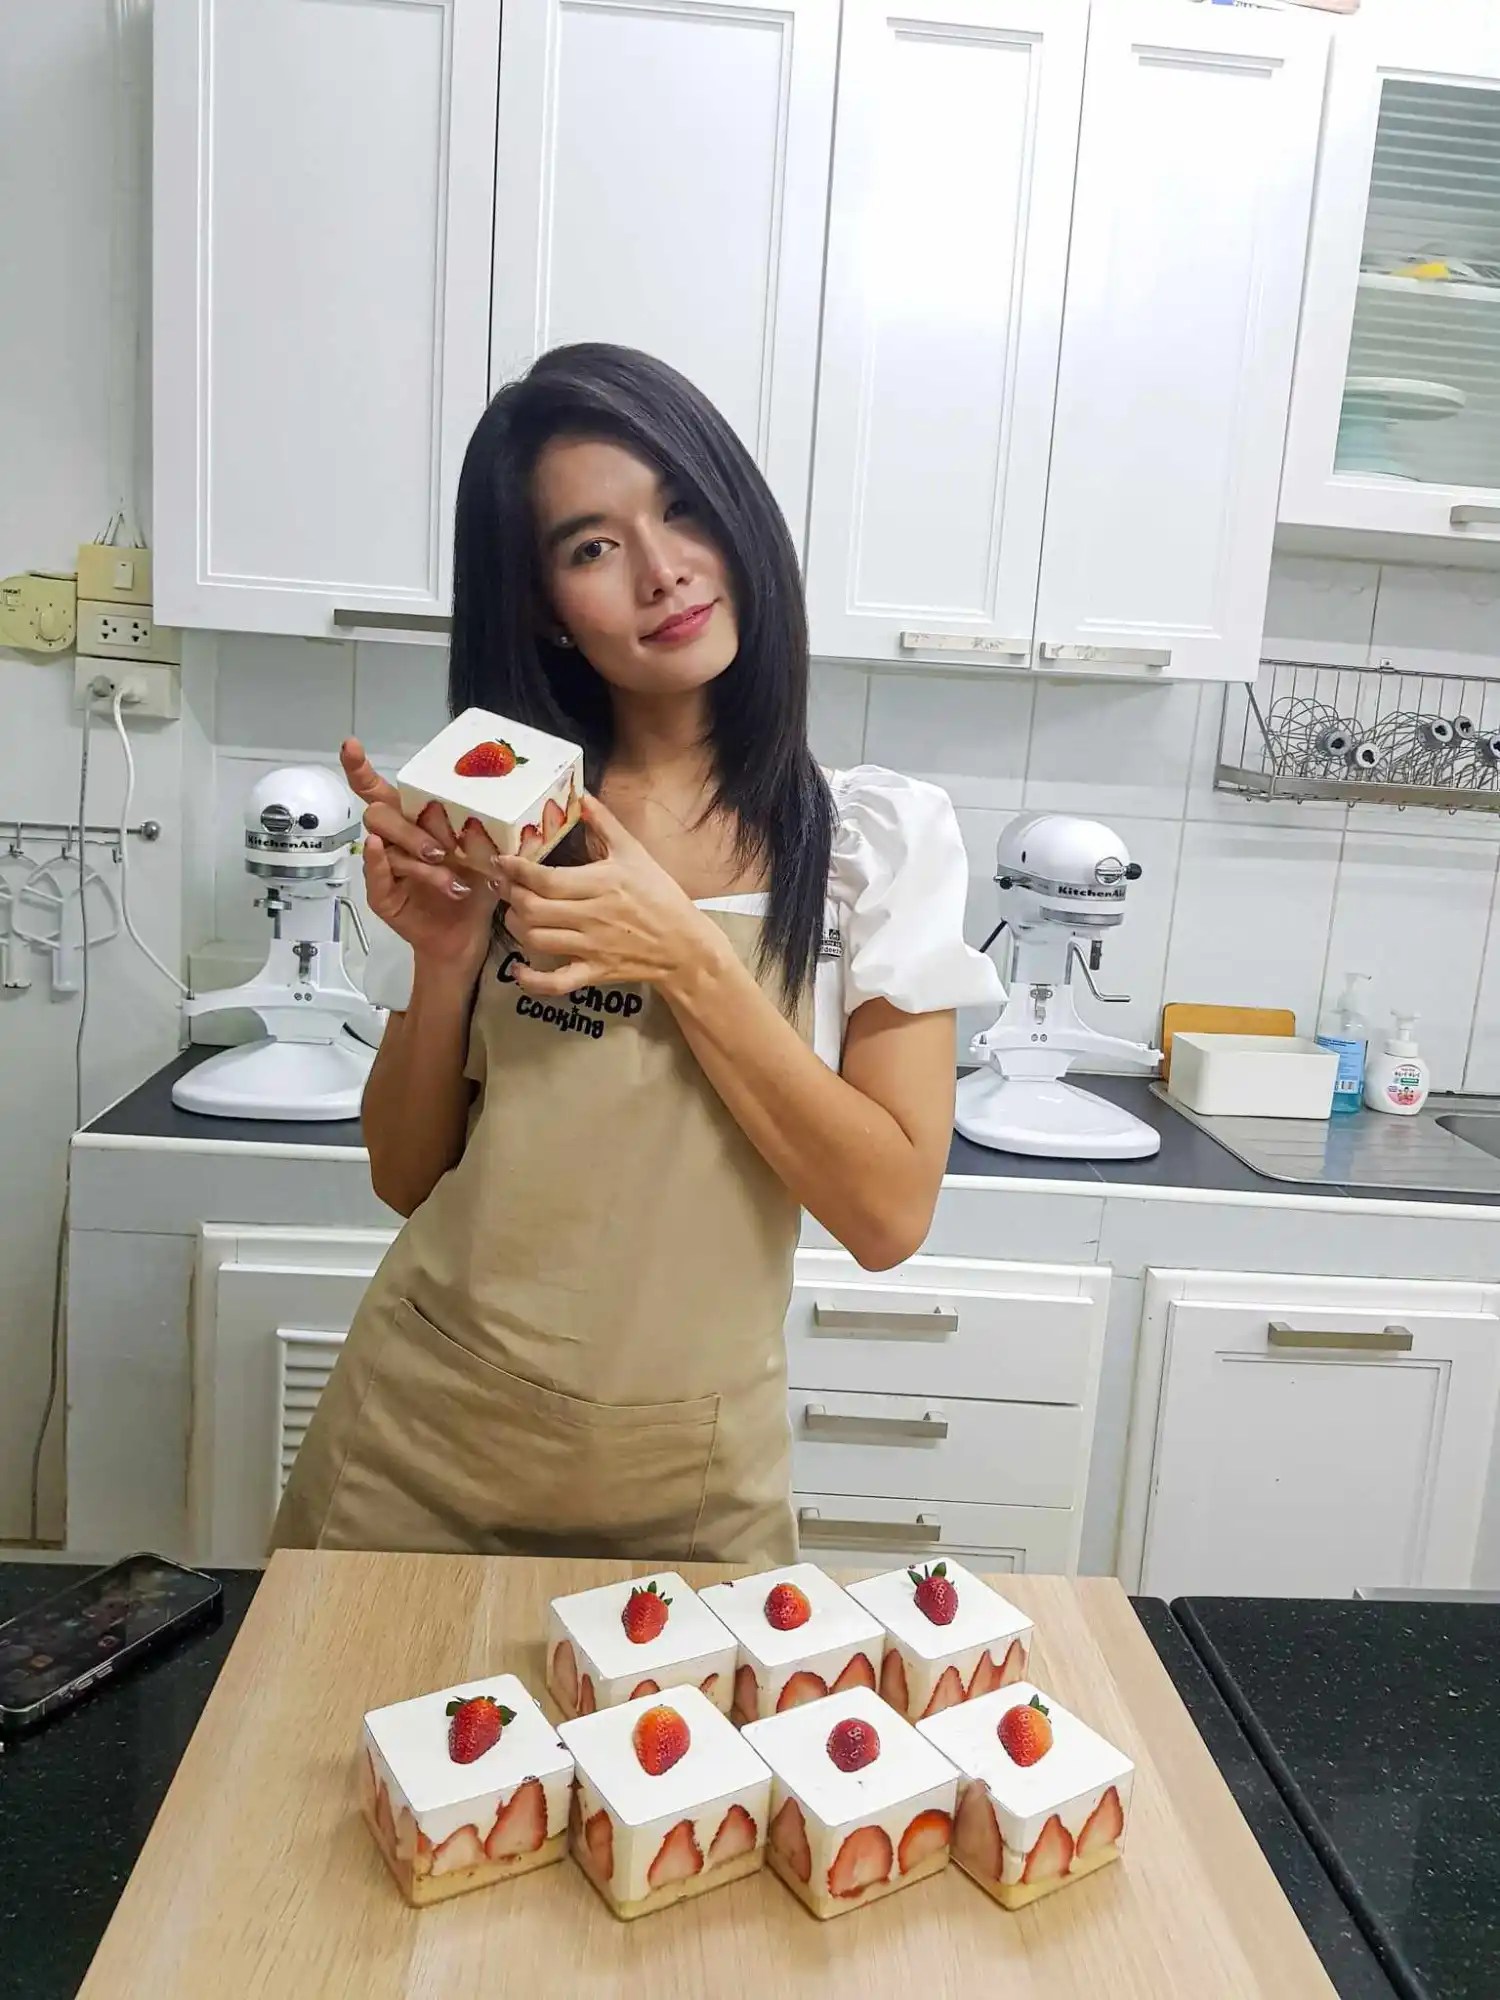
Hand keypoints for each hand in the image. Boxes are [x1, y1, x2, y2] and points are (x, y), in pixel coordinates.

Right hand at [340, 737, 499, 982]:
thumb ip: (473, 828)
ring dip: (419, 860)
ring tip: (453, 881)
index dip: (360, 768)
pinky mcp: (382, 895)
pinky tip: (382, 852)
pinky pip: (375, 875)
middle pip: (380, 815)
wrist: (468, 934)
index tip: (350, 745)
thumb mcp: (481, 852)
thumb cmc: (474, 886)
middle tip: (443, 850)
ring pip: (386, 847)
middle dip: (411, 829)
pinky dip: (378, 862)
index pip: (378, 790)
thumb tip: (478, 805)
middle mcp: (393, 840)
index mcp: (413, 822)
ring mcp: (383, 867)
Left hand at [496, 793, 718, 997]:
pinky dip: (530, 980)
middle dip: (510, 895)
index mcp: (602, 884)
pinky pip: (555, 983)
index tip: (501, 861)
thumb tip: (582, 795)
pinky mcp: (593, 972)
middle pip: (533, 909)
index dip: (517, 870)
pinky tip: (518, 968)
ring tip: (513, 912)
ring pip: (536, 940)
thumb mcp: (635, 853)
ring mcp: (591, 947)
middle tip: (503, 885)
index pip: (546, 879)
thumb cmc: (660, 896)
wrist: (684, 945)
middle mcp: (592, 916)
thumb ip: (605, 823)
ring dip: (515, 926)